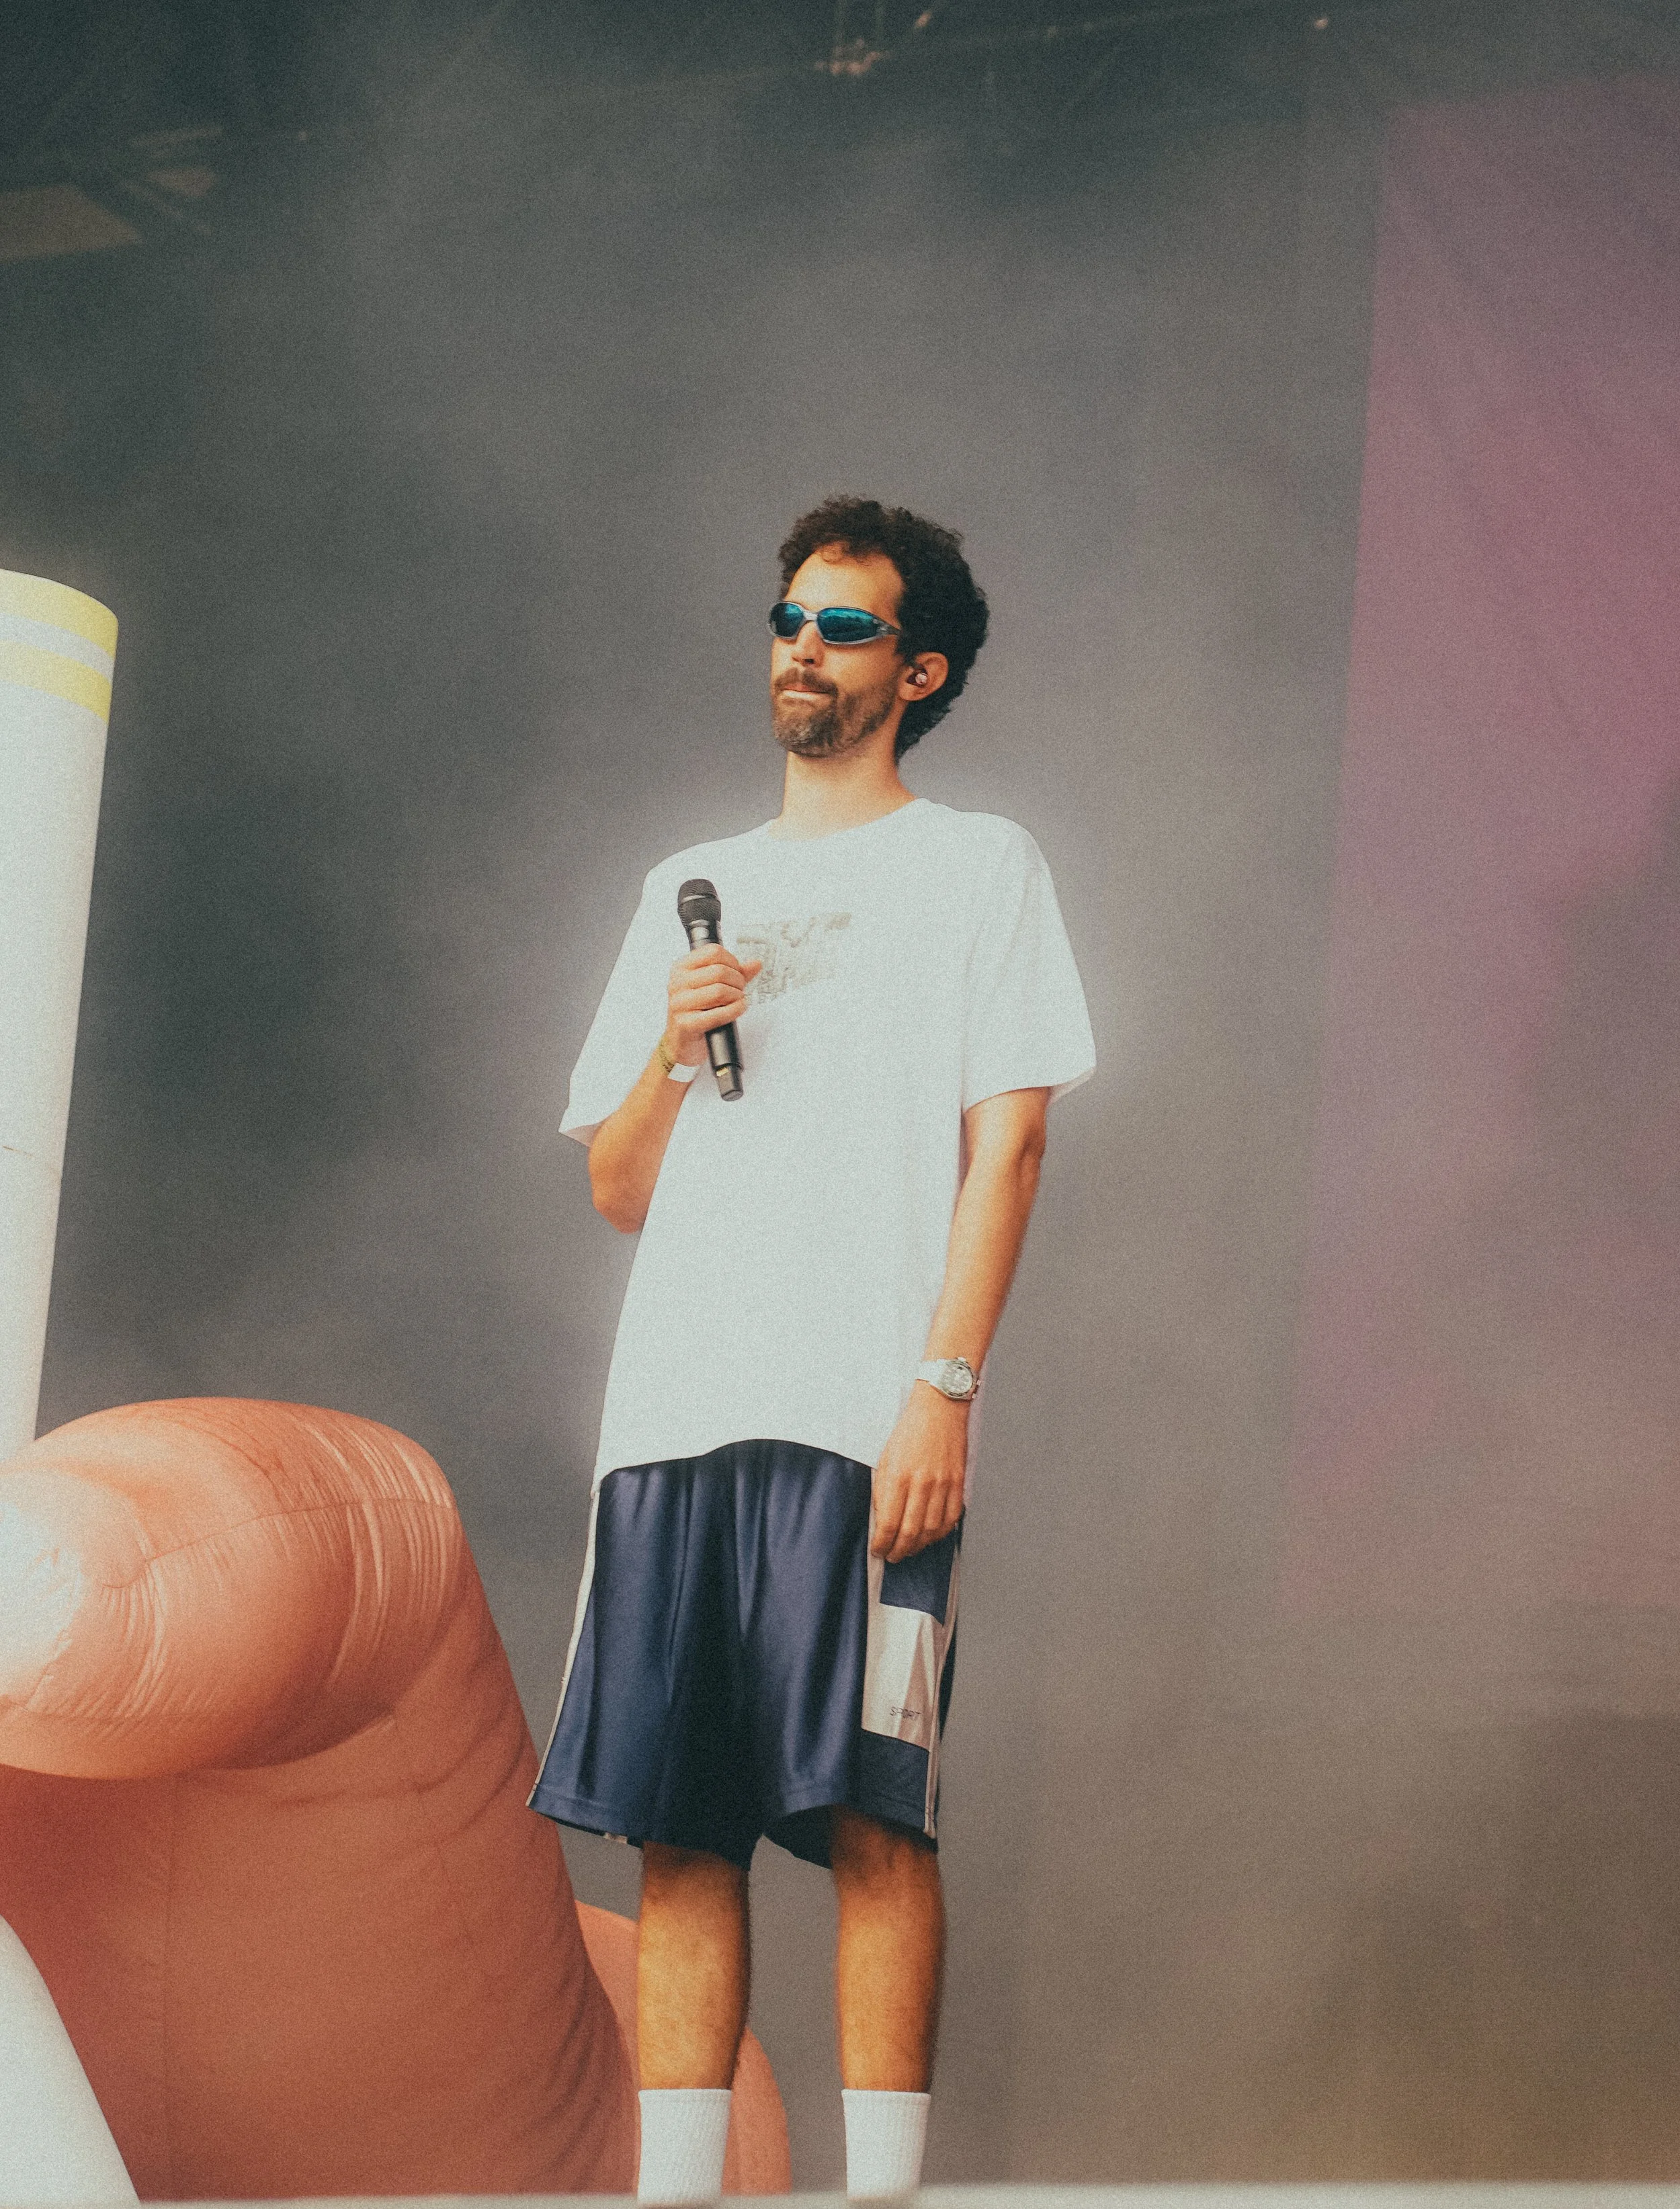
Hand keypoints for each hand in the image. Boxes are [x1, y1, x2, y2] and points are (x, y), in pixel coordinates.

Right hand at [664, 945, 761, 1067]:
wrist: (682, 1042)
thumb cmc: (697, 1012)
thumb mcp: (712, 987)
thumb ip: (734, 973)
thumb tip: (756, 964)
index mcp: (682, 968)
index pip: (713, 952)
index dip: (733, 961)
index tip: (737, 972)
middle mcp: (677, 983)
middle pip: (719, 971)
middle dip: (737, 981)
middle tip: (740, 989)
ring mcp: (679, 1003)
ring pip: (719, 991)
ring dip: (737, 996)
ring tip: (738, 1000)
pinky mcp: (685, 1023)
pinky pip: (718, 1014)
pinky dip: (734, 1010)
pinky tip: (738, 1009)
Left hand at [870, 1384, 967, 1563]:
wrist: (940, 1408)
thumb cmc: (909, 1431)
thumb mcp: (885, 1458)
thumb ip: (883, 1490)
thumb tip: (882, 1520)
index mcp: (898, 1476)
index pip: (889, 1524)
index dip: (882, 1543)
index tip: (878, 1550)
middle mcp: (921, 1483)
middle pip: (910, 1533)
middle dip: (899, 1551)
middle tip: (892, 1556)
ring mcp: (943, 1485)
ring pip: (931, 1530)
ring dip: (918, 1546)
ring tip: (909, 1549)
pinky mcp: (958, 1483)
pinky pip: (951, 1518)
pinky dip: (940, 1533)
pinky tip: (931, 1536)